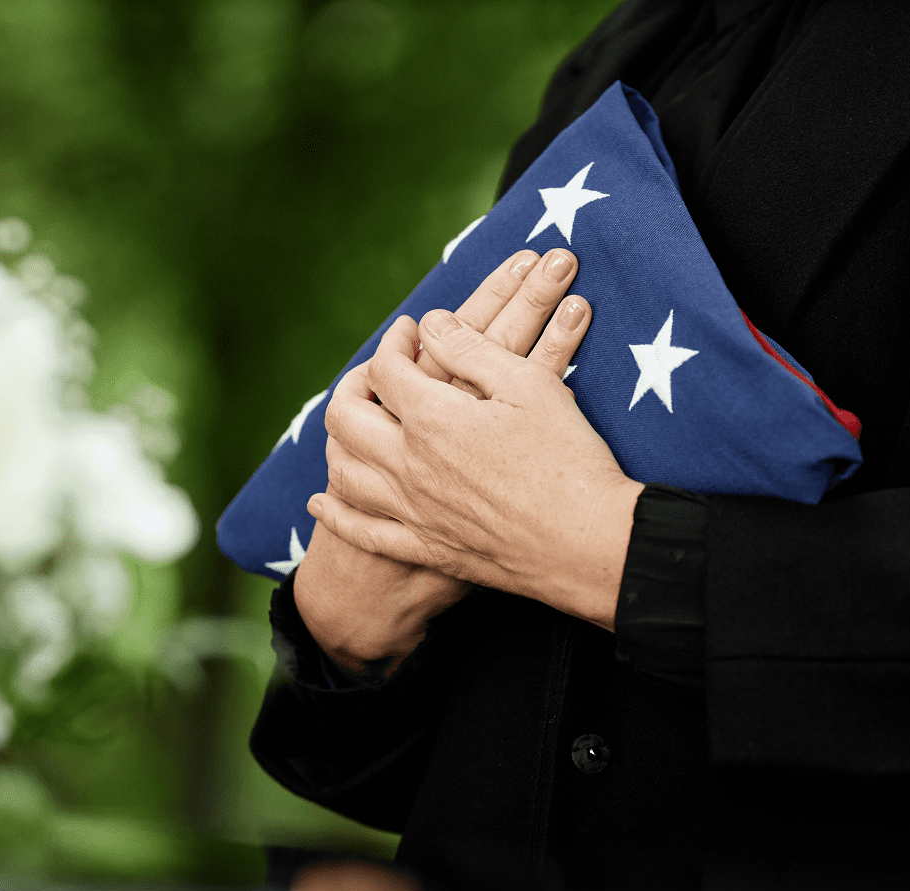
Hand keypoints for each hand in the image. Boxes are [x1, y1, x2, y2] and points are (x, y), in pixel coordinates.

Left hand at [293, 247, 588, 673]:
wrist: (586, 544)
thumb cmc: (569, 459)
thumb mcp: (529, 385)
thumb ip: (472, 350)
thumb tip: (432, 325)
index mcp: (432, 419)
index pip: (386, 369)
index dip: (395, 341)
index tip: (411, 331)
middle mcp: (408, 465)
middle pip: (346, 418)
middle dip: (353, 386)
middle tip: (376, 373)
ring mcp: (412, 511)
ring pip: (345, 471)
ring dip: (339, 441)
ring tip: (353, 424)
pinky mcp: (425, 547)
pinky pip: (362, 530)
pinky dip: (335, 512)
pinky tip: (323, 500)